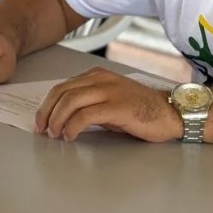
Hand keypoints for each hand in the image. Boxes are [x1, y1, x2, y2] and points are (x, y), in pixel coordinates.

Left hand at [35, 68, 181, 141]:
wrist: (171, 113)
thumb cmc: (141, 110)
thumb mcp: (109, 101)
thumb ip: (88, 103)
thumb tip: (63, 117)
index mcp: (96, 76)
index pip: (62, 87)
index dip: (47, 104)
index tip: (40, 120)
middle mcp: (100, 79)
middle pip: (61, 92)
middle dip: (47, 112)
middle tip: (42, 129)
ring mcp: (109, 91)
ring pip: (70, 101)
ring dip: (57, 120)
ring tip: (55, 134)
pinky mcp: (117, 106)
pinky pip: (85, 115)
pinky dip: (72, 126)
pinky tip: (70, 136)